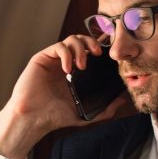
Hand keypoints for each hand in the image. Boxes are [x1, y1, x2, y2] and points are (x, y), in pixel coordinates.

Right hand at [0, 34, 128, 158]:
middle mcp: (65, 63)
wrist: (34, 119)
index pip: (89, 51)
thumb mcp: (86, 114)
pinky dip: (66, 55)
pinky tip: (67, 69)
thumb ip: (105, 109)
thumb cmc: (55, 117)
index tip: (109, 51)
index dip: (100, 46)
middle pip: (82, 40)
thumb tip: (123, 100)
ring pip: (71, 39)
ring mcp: (53, 59)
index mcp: (75, 73)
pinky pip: (58, 47)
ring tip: (81, 66)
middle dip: (92, 42)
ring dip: (80, 49)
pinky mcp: (42, 58)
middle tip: (98, 54)